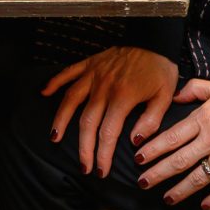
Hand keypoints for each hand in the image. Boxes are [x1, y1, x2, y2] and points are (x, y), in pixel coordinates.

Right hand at [41, 46, 178, 177]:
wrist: (154, 38)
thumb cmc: (160, 69)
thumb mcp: (165, 96)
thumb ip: (151, 121)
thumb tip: (135, 142)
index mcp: (123, 97)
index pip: (108, 133)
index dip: (103, 155)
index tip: (101, 171)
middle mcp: (103, 87)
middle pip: (87, 122)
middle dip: (83, 148)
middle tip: (83, 166)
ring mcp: (94, 74)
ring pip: (71, 100)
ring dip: (61, 121)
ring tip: (54, 138)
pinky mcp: (90, 63)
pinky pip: (68, 73)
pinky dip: (55, 82)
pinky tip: (44, 93)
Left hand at [135, 79, 209, 209]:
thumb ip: (195, 90)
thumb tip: (175, 95)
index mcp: (204, 119)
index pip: (171, 137)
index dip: (152, 149)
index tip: (138, 158)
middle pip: (179, 160)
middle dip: (158, 173)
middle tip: (142, 182)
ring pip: (198, 178)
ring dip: (180, 190)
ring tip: (166, 198)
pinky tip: (203, 207)